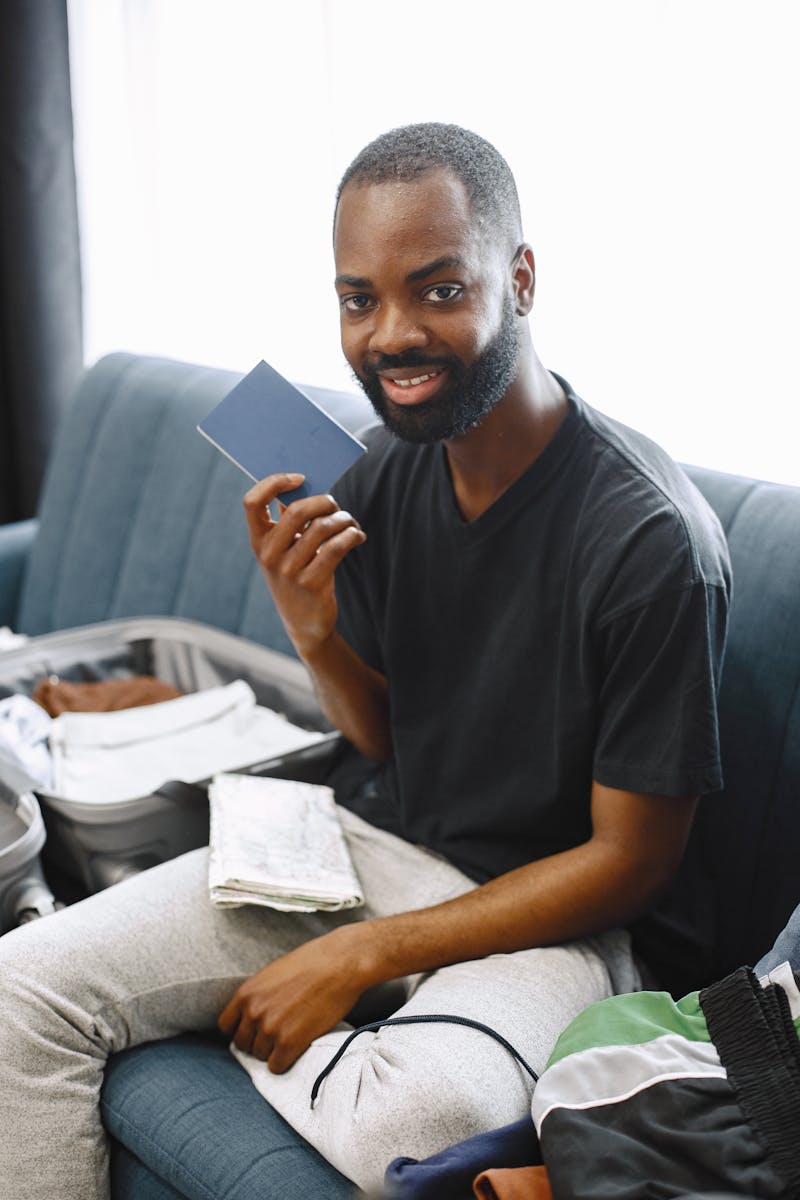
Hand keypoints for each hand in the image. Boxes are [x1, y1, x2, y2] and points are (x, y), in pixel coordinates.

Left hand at [218, 929, 368, 1072]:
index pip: (226, 1026)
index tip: (253, 1031)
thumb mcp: (274, 973)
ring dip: (273, 1051)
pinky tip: (297, 1048)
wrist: (341, 963)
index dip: (240, 1030)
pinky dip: (285, 1061)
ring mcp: (270, 1029)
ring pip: (260, 1056)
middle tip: (277, 1036)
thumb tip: (253, 1013)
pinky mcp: (289, 1042)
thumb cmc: (312, 962)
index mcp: (246, 993)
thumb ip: (259, 994)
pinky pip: (276, 1067)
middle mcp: (253, 1012)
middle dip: (257, 1042)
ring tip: (291, 1037)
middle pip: (242, 1044)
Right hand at [243, 472, 365, 658]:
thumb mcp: (285, 551)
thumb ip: (289, 521)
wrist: (304, 624)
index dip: (274, 483)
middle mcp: (269, 555)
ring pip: (323, 528)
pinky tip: (358, 536)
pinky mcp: (312, 584)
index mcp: (258, 541)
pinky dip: (352, 535)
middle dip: (325, 501)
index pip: (252, 502)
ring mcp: (289, 571)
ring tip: (351, 523)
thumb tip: (308, 484)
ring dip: (344, 519)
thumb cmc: (297, 575)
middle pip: (298, 510)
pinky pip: (336, 548)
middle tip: (335, 506)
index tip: (300, 478)